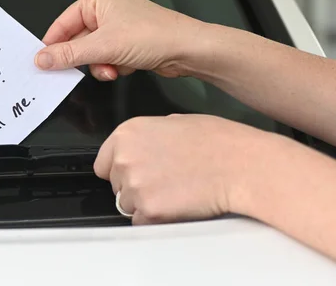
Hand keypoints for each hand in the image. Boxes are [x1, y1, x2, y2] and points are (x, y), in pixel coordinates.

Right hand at [35, 0, 204, 80]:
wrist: (188, 50)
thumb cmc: (152, 36)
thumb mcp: (103, 47)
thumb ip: (69, 54)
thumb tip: (41, 59)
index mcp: (98, 0)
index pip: (63, 23)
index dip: (53, 44)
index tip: (42, 63)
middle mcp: (106, 10)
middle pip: (77, 41)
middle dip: (86, 59)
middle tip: (88, 68)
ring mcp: (117, 27)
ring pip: (92, 54)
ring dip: (101, 66)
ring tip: (114, 68)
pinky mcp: (126, 43)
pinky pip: (106, 59)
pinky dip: (113, 67)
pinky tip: (126, 67)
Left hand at [95, 113, 274, 224]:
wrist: (241, 165)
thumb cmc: (217, 141)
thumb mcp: (174, 122)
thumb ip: (148, 136)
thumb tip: (143, 146)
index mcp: (127, 133)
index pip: (103, 163)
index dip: (119, 171)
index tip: (134, 174)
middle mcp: (124, 158)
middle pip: (115, 185)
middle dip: (135, 187)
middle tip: (165, 182)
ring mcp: (134, 186)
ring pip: (127, 205)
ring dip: (145, 204)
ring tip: (174, 193)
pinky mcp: (148, 210)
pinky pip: (141, 223)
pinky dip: (156, 220)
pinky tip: (177, 206)